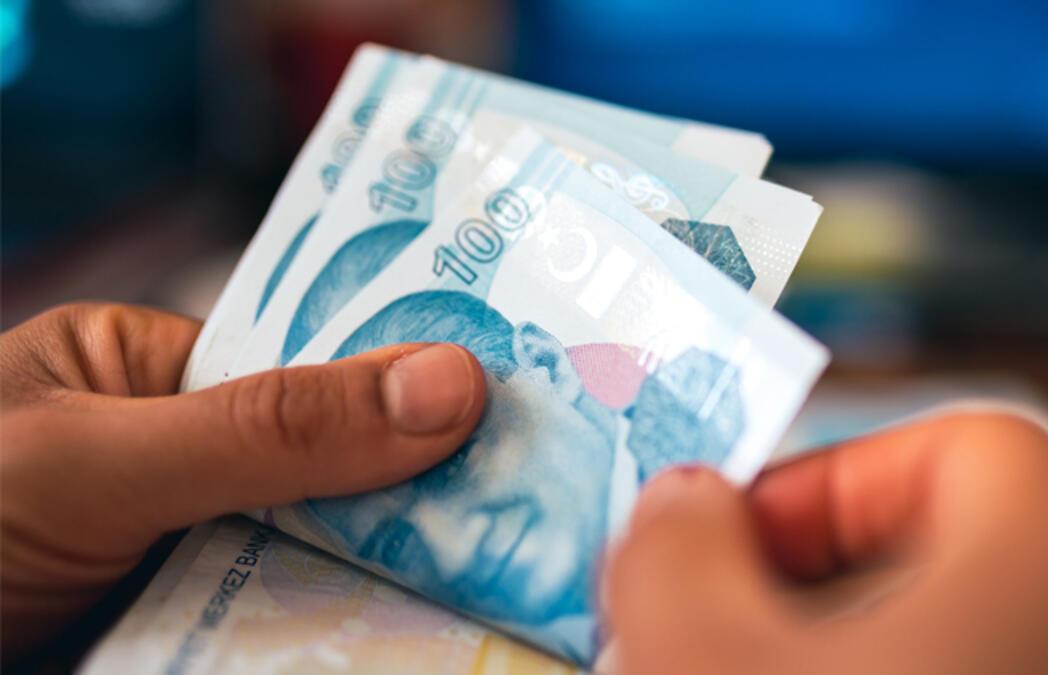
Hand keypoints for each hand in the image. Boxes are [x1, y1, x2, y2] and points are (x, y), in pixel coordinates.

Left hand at [0, 303, 485, 655]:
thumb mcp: (98, 460)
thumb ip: (267, 427)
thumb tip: (453, 383)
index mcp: (147, 375)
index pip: (310, 366)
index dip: (410, 385)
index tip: (520, 408)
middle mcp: (175, 463)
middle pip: (328, 476)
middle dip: (414, 502)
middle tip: (538, 513)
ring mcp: (175, 562)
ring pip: (314, 571)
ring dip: (386, 591)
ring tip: (503, 591)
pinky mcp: (177, 639)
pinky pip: (279, 640)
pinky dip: (337, 647)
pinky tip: (420, 646)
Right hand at [606, 411, 1047, 674]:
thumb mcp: (708, 664)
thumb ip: (672, 554)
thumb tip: (678, 504)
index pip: (952, 447)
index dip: (815, 484)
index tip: (720, 551)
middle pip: (956, 552)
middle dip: (811, 587)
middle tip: (722, 638)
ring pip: (971, 637)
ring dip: (850, 648)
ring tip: (757, 674)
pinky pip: (1004, 673)